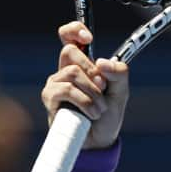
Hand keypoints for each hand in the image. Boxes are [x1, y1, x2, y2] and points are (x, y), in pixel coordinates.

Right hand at [41, 22, 128, 148]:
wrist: (99, 141)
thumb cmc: (107, 115)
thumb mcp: (121, 91)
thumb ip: (119, 73)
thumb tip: (102, 62)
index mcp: (81, 64)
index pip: (69, 38)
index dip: (74, 30)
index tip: (88, 38)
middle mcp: (65, 70)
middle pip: (71, 52)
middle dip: (93, 71)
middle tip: (103, 89)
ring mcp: (55, 83)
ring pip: (73, 72)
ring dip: (93, 92)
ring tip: (99, 109)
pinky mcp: (50, 98)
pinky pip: (67, 90)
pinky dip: (85, 102)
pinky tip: (92, 114)